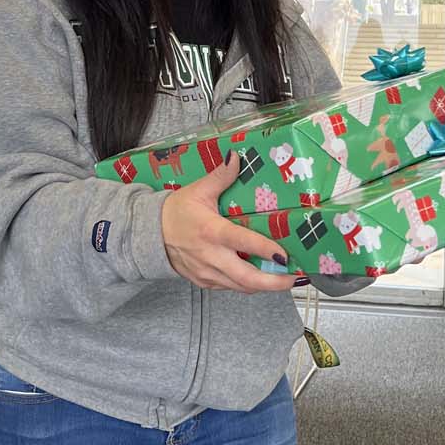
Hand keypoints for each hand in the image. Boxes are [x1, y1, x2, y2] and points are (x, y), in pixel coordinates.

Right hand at [161, 153, 302, 293]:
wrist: (151, 233)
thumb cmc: (176, 211)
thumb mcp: (198, 190)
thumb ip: (220, 176)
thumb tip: (235, 157)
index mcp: (211, 231)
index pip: (243, 242)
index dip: (266, 250)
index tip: (285, 255)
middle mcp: (211, 256)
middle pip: (246, 278)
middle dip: (273, 282)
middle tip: (293, 278)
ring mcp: (207, 273)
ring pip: (241, 287)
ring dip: (263, 286)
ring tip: (283, 279)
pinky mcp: (204, 282)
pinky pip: (230, 287)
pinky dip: (247, 285)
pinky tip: (259, 276)